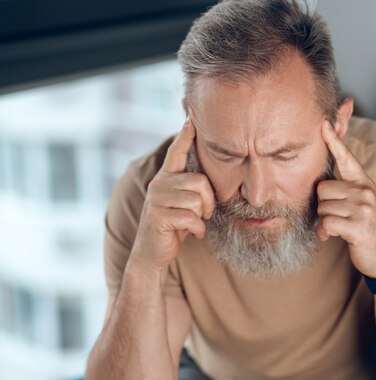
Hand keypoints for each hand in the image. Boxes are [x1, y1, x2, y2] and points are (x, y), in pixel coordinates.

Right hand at [128, 113, 214, 274]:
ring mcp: (157, 199)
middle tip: (204, 214)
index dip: (185, 136)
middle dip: (209, 201)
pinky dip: (198, 230)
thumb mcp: (183, 204)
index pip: (176, 152)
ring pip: (197, 200)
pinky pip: (192, 218)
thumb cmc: (174, 227)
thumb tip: (207, 177)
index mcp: (166, 178)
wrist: (153, 254)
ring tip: (194, 223)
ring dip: (202, 217)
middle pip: (200, 181)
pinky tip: (191, 234)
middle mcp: (159, 184)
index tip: (191, 117)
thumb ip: (190, 188)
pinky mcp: (158, 216)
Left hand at [316, 120, 375, 278]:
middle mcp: (365, 191)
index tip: (323, 123)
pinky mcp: (358, 226)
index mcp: (365, 183)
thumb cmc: (370, 231)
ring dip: (323, 221)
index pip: (347, 157)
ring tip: (335, 229)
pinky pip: (326, 222)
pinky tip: (330, 237)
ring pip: (322, 206)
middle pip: (323, 188)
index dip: (334, 141)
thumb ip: (348, 191)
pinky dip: (324, 232)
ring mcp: (363, 208)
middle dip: (323, 206)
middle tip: (334, 218)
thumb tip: (322, 186)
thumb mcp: (364, 205)